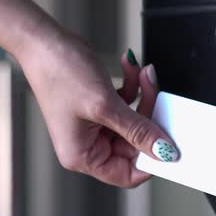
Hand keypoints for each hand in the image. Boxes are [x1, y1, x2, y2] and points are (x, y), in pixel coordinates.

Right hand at [0, 0, 177, 186]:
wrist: (45, 41)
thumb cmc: (60, 73)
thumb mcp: (105, 105)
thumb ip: (137, 130)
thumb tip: (163, 151)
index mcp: (83, 155)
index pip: (127, 173)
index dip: (150, 159)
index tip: (170, 142)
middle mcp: (88, 144)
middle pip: (135, 144)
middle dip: (148, 116)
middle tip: (155, 93)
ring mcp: (94, 125)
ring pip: (134, 120)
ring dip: (143, 95)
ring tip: (144, 74)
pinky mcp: (99, 106)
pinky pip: (126, 103)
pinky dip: (133, 86)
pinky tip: (130, 68)